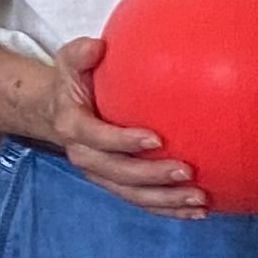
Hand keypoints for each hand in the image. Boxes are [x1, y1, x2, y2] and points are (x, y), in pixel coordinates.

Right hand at [43, 35, 205, 213]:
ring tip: (201, 200)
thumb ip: (81, 53)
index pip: (97, 138)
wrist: (56, 111)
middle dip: (153, 177)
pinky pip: (142, 202)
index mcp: (74, 127)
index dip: (124, 141)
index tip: (157, 138)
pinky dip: (169, 210)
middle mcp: (85, 156)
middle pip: (119, 174)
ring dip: (167, 201)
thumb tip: (99, 46)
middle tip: (188, 172)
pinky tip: (199, 211)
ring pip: (133, 195)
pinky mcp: (115, 184)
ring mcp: (101, 174)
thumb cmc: (73, 82)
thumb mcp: (69, 62)